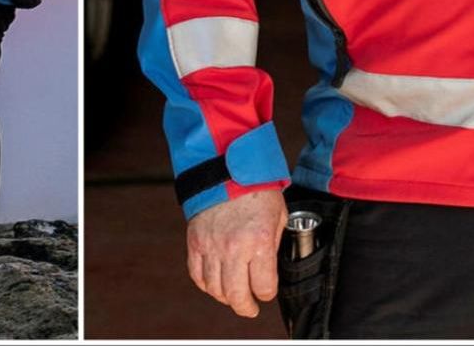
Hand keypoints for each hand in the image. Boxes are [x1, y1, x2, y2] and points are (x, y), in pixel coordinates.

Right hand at [186, 188, 287, 317]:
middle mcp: (234, 247)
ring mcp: (211, 246)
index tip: (267, 290)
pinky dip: (206, 284)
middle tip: (249, 308)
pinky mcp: (195, 241)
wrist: (227, 167)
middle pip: (237, 295)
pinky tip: (215, 283)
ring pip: (215, 289)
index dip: (267, 293)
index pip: (264, 287)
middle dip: (246, 307)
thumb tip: (269, 267)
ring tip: (232, 295)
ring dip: (225, 297)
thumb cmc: (256, 188)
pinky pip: (197, 274)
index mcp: (260, 241)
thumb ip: (274, 245)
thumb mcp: (278, 217)